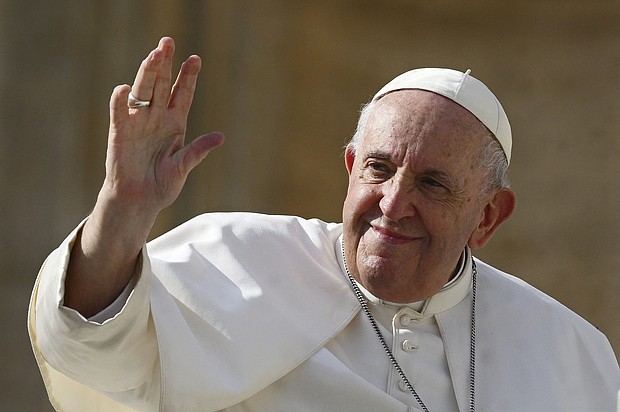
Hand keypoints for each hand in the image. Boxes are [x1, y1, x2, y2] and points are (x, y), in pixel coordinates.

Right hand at [104, 37, 223, 216]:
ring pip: (143, 92)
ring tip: (153, 55)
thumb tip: (220, 137)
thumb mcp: (183, 167)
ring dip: (147, 73)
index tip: (195, 58)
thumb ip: (198, 151)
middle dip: (165, 64)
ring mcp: (138, 123)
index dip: (188, 77)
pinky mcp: (120, 132)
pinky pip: (120, 113)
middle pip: (162, 85)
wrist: (138, 201)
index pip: (183, 94)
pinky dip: (121, 101)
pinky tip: (124, 88)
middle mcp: (157, 118)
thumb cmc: (162, 185)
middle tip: (168, 42)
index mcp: (175, 124)